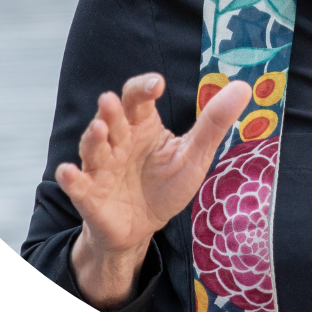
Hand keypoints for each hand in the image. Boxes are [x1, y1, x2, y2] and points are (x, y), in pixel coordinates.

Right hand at [56, 73, 250, 307]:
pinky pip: (77, 185)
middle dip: (112, 109)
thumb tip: (243, 88)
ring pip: (94, 147)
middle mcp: (119, 140)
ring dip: (94, 138)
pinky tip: (68, 172)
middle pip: (113, 118)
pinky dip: (71, 179)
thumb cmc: (166, 184)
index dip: (143, 88)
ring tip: (98, 128)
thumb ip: (214, 123)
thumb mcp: (194, 155)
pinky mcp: (90, 195)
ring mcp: (102, 167)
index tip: (156, 83)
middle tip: (112, 100)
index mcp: (143, 126)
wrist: (143, 227)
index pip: (138, 98)